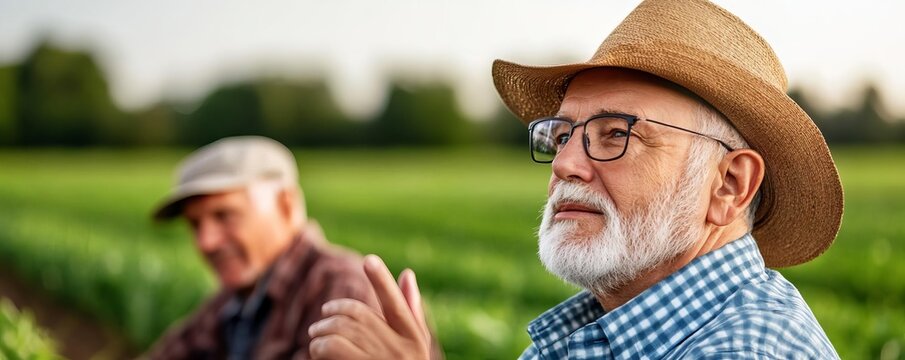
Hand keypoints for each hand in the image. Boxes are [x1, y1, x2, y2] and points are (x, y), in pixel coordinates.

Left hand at [308, 255, 430, 359]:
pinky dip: (320, 347)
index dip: (383, 282)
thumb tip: (408, 273)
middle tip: (323, 316)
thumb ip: (410, 313)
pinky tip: (315, 350)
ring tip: (316, 335)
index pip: (398, 306)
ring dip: (324, 329)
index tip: (369, 260)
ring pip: (344, 331)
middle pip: (362, 316)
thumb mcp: (412, 348)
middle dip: (337, 310)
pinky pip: (334, 350)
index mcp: (416, 342)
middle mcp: (403, 353)